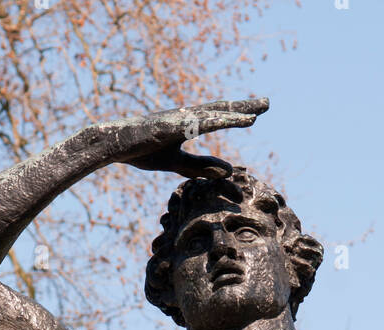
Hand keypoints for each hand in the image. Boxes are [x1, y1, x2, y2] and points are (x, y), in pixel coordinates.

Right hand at [119, 97, 267, 179]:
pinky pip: (198, 124)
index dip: (237, 115)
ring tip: (256, 114)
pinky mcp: (172, 126)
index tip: (256, 115)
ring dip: (234, 113)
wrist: (115, 145)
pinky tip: (229, 121)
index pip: (217, 117)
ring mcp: (179, 119)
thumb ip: (201, 167)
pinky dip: (217, 122)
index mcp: (187, 124)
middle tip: (267, 103)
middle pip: (221, 110)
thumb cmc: (142, 150)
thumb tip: (227, 173)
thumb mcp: (177, 163)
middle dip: (244, 106)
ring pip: (213, 115)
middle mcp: (186, 117)